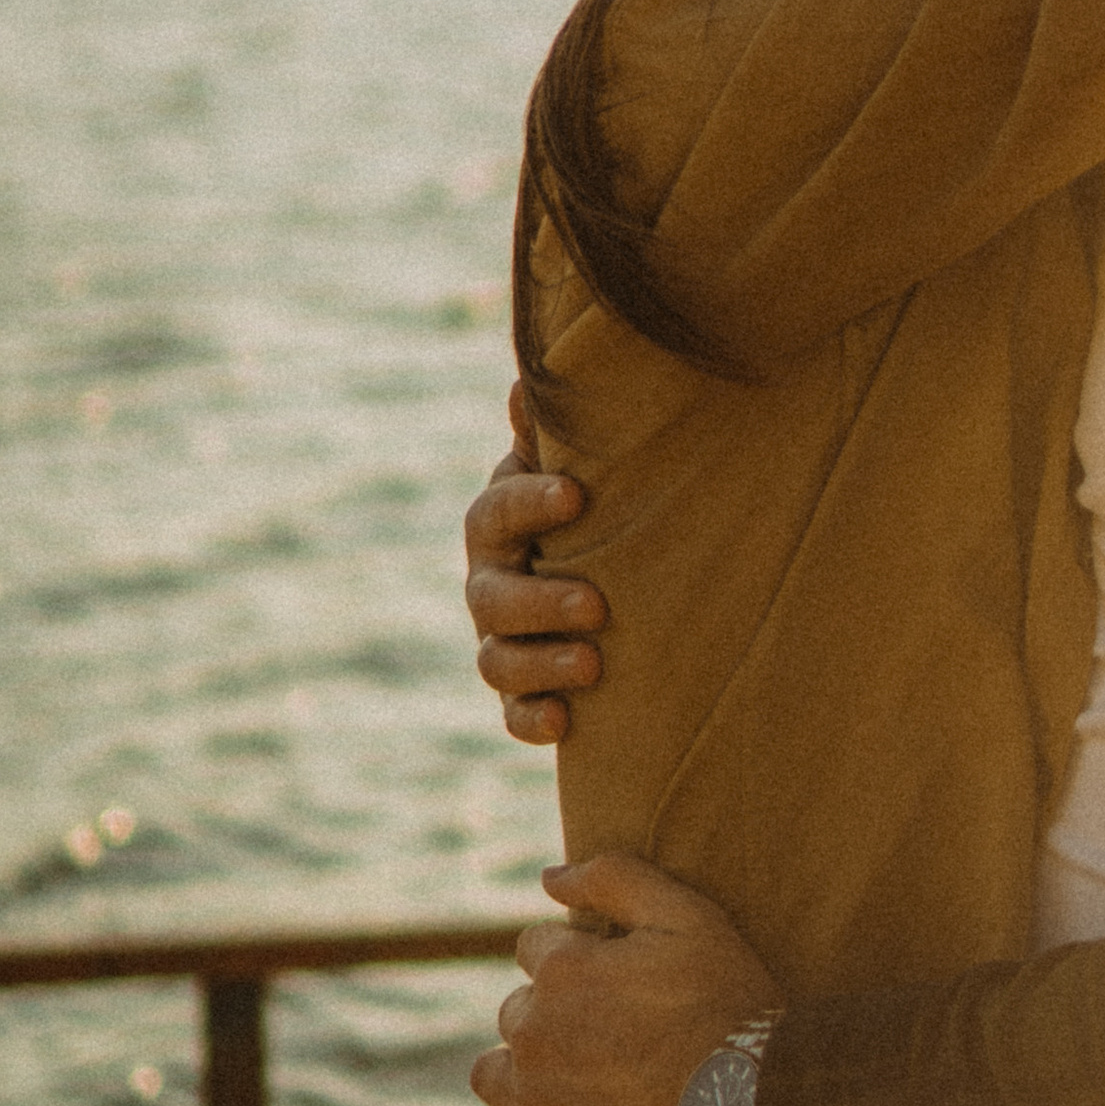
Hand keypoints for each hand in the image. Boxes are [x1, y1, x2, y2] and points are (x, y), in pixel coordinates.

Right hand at [466, 386, 604, 743]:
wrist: (613, 582)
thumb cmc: (595, 510)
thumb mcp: (580, 469)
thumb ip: (556, 435)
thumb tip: (527, 383)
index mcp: (499, 524)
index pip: (496, 512)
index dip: (528, 504)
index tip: (577, 495)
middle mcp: (491, 585)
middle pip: (491, 597)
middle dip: (540, 601)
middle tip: (597, 604)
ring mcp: (503, 642)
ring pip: (497, 660)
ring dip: (541, 663)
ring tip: (595, 664)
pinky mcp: (525, 693)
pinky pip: (515, 715)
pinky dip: (533, 720)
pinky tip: (567, 722)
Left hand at [469, 851, 784, 1105]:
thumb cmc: (729, 1007)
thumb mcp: (691, 918)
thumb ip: (615, 878)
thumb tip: (548, 876)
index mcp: (562, 969)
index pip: (535, 948)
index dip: (578, 958)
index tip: (618, 983)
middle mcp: (534, 1033)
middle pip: (516, 1010)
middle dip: (554, 1013)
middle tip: (614, 1035)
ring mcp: (534, 1102)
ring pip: (493, 1072)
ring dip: (524, 1068)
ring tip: (583, 1079)